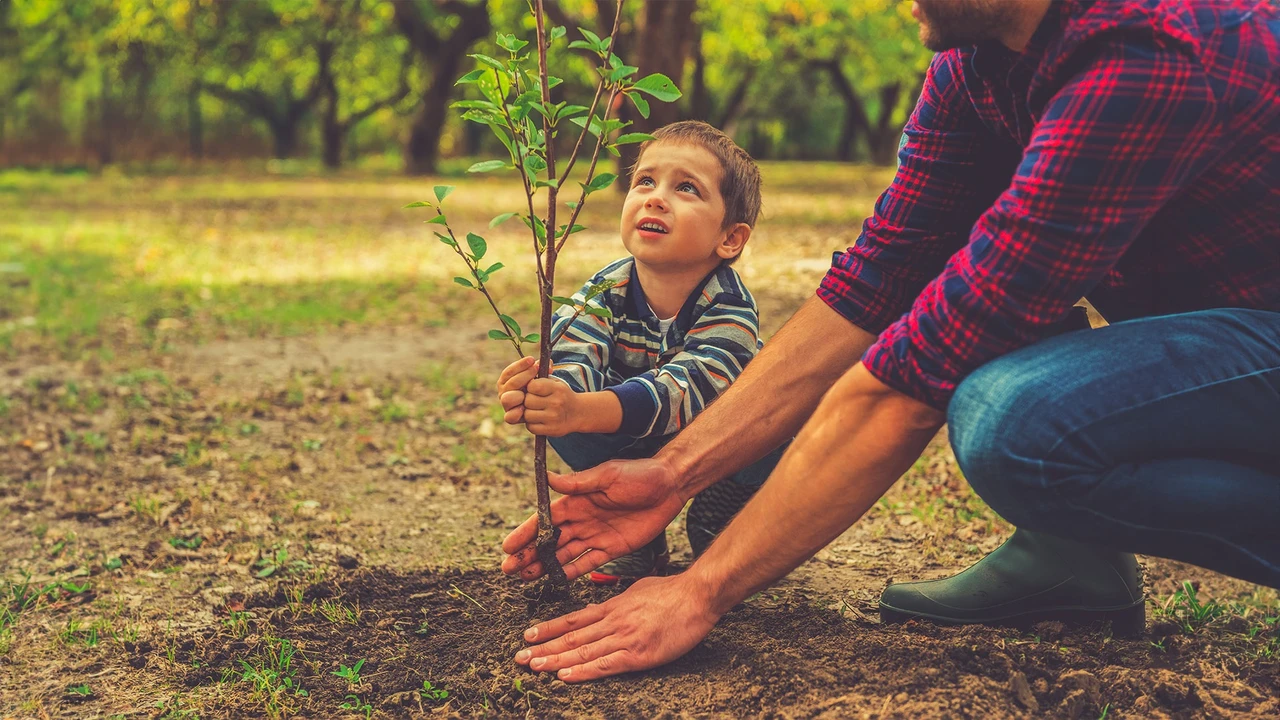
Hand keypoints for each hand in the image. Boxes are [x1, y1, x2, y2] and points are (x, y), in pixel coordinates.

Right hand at [496, 356, 537, 424]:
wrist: (541, 407)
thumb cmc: (538, 388)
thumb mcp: (539, 377)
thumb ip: (542, 369)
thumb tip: (549, 363)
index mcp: (506, 381)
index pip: (509, 371)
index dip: (520, 365)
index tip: (531, 359)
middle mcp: (504, 392)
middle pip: (511, 383)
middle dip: (524, 375)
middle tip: (536, 369)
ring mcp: (507, 405)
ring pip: (507, 399)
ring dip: (518, 394)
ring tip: (529, 391)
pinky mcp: (511, 417)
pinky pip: (509, 417)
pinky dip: (515, 413)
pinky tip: (523, 409)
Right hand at [501, 457, 684, 580]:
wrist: (670, 486)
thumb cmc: (640, 475)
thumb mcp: (608, 475)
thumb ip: (578, 483)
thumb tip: (547, 477)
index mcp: (577, 500)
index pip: (545, 519)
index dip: (526, 533)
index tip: (508, 547)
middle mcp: (582, 519)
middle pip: (550, 540)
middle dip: (528, 554)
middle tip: (508, 569)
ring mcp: (596, 535)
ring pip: (564, 554)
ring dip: (544, 565)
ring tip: (524, 577)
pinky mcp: (612, 548)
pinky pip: (588, 563)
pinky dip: (571, 572)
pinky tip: (554, 580)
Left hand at [514, 574, 720, 681]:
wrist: (697, 596)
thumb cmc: (672, 592)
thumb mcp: (637, 590)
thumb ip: (616, 602)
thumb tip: (595, 610)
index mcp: (613, 607)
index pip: (573, 620)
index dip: (549, 628)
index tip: (528, 635)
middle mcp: (613, 622)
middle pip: (571, 638)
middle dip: (543, 648)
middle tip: (519, 657)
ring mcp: (624, 638)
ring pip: (582, 652)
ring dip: (555, 660)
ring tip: (533, 667)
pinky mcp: (638, 654)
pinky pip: (605, 665)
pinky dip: (582, 671)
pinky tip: (565, 676)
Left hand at [522, 377, 579, 436]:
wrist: (578, 413)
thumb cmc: (561, 395)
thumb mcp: (556, 382)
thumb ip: (540, 378)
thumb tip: (523, 376)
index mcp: (557, 389)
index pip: (533, 386)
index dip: (530, 387)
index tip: (534, 390)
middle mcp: (556, 403)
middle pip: (528, 401)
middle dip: (528, 401)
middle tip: (534, 401)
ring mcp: (554, 417)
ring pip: (527, 415)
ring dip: (528, 413)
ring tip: (536, 411)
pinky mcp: (551, 430)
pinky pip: (531, 427)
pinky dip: (532, 424)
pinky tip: (539, 420)